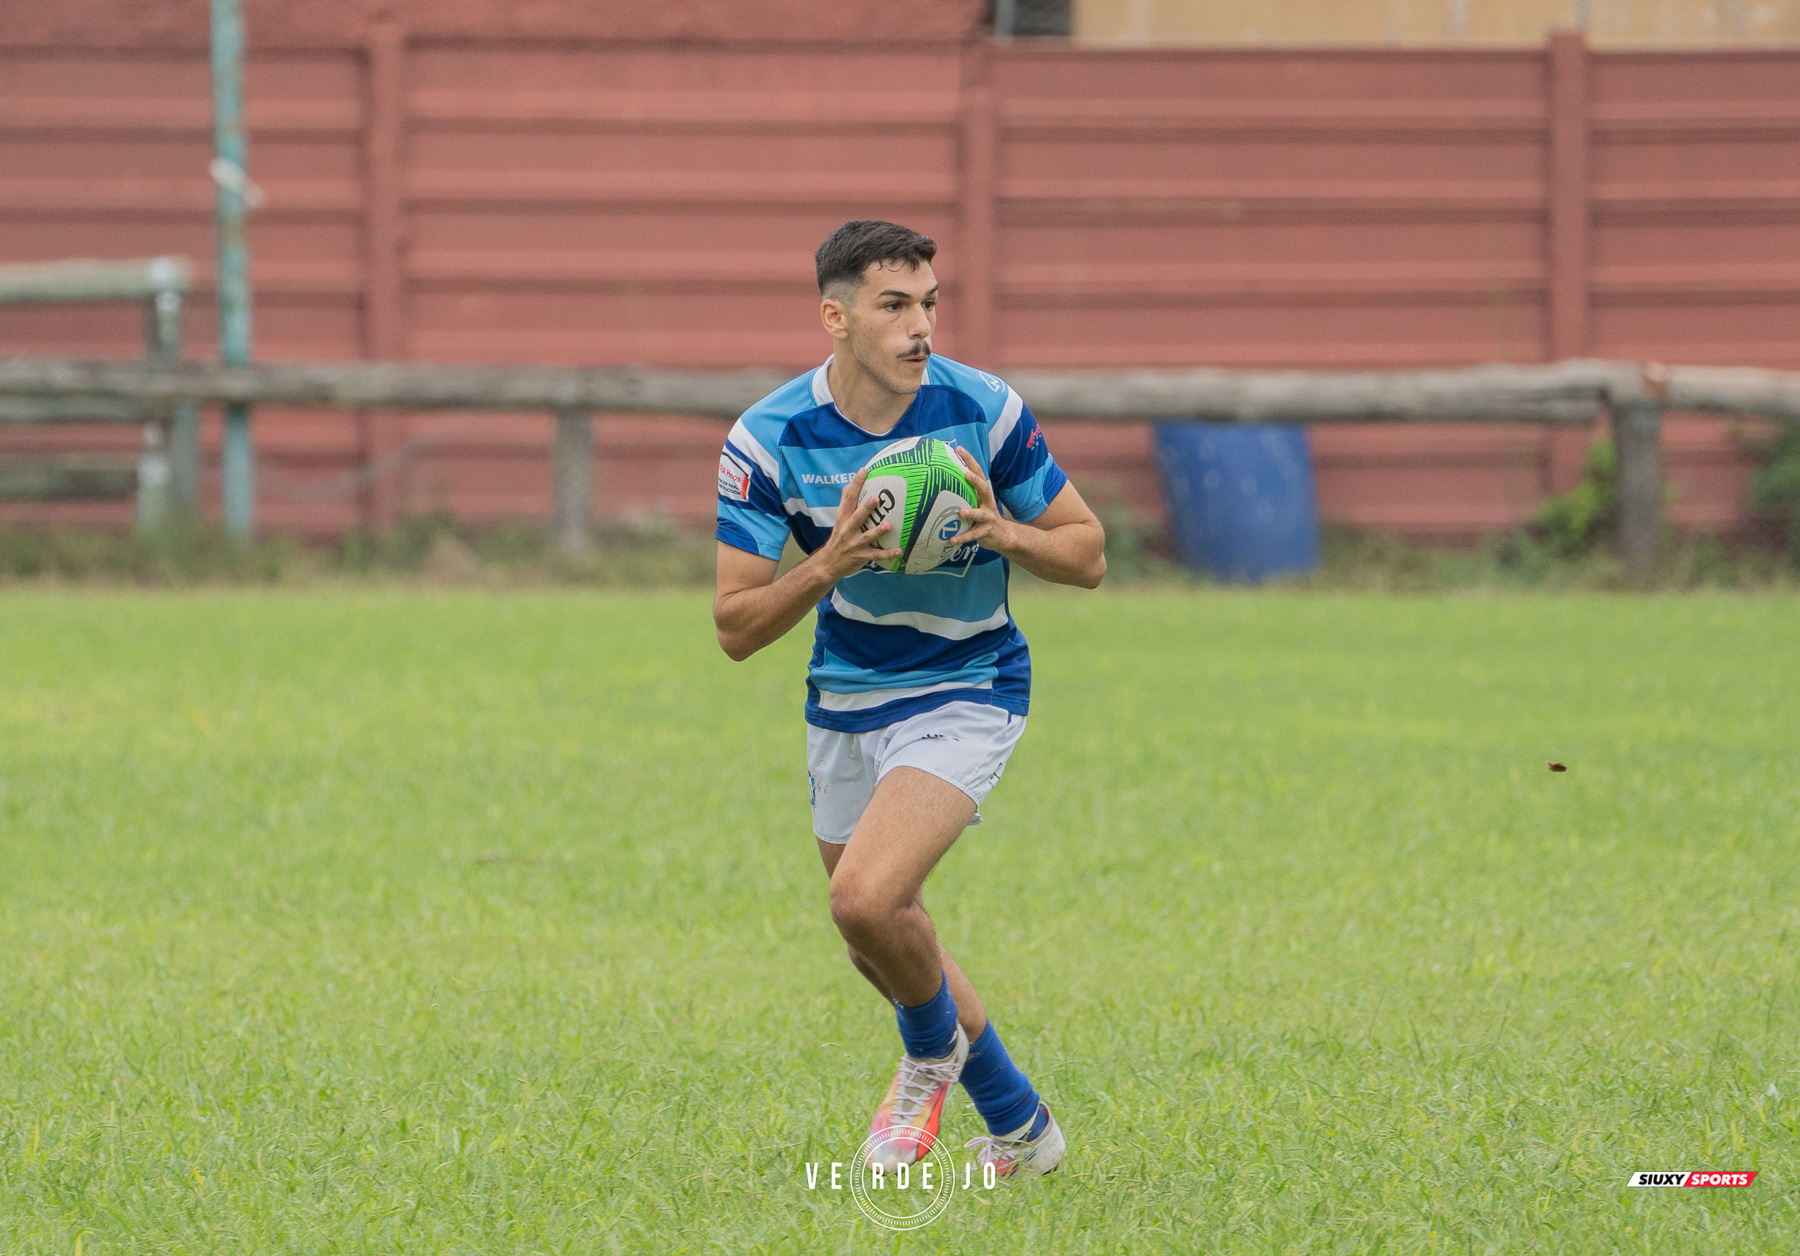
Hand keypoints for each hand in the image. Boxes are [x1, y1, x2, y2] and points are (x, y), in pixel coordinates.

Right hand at [813, 465, 903, 579]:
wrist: (827, 564)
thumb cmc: (838, 539)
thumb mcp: (840, 521)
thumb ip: (848, 506)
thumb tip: (853, 484)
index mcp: (843, 519)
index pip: (848, 498)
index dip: (856, 484)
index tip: (864, 470)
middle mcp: (847, 530)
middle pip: (857, 517)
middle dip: (866, 508)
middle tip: (876, 498)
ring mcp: (854, 544)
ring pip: (867, 536)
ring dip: (877, 531)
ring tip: (888, 525)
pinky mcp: (860, 556)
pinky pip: (876, 555)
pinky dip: (887, 553)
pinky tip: (899, 551)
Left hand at [951, 446, 1019, 556]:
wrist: (1002, 536)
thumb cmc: (982, 516)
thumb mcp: (976, 501)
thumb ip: (963, 492)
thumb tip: (940, 479)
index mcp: (983, 493)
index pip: (978, 472)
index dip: (970, 460)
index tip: (959, 449)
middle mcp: (987, 502)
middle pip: (984, 488)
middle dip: (976, 480)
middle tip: (966, 474)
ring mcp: (988, 517)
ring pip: (980, 513)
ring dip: (971, 512)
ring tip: (960, 511)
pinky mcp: (986, 532)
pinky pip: (973, 535)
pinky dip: (962, 537)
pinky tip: (951, 540)